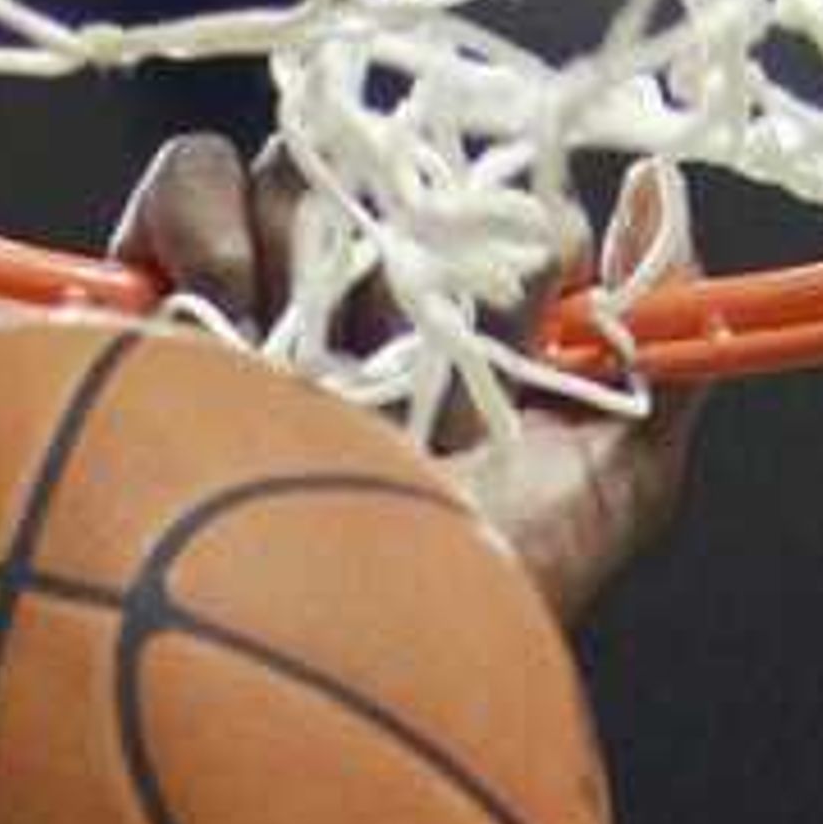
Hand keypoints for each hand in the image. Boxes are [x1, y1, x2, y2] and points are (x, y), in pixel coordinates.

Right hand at [110, 141, 707, 638]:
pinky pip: (186, 177)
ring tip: (313, 358)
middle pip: (400, 176)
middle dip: (415, 250)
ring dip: (317, 244)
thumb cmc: (481, 590)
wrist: (328, 656)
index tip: (526, 318)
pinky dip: (209, 222)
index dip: (525, 243)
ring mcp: (264, 305)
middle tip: (411, 352)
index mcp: (469, 347)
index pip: (508, 212)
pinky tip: (231, 322)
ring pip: (300, 168)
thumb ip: (660, 335)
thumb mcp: (617, 481)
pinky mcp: (162, 297)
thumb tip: (656, 182)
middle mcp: (364, 319)